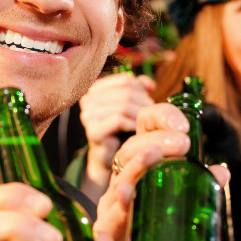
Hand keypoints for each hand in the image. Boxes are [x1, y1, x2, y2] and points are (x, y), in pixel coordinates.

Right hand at [77, 73, 156, 201]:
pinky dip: (132, 125)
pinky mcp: (93, 131)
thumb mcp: (133, 105)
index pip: (126, 80)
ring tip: (145, 125)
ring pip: (124, 105)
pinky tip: (136, 132)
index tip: (151, 101)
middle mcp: (88, 98)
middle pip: (127, 92)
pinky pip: (119, 119)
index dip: (143, 90)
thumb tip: (150, 85)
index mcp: (97, 88)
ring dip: (140, 116)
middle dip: (144, 104)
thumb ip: (140, 89)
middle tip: (152, 118)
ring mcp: (88, 114)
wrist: (111, 159)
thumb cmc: (123, 130)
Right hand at [90, 103, 230, 240]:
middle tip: (180, 144)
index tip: (184, 126)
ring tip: (149, 162)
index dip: (160, 119)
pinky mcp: (107, 238)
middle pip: (130, 153)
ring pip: (118, 185)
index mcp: (142, 167)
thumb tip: (221, 171)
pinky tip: (122, 211)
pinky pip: (105, 227)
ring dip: (133, 171)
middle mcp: (123, 183)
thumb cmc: (163, 230)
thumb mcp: (187, 203)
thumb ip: (202, 185)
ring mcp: (113, 209)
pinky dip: (112, 220)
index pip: (144, 130)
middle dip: (154, 143)